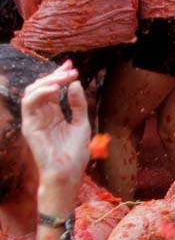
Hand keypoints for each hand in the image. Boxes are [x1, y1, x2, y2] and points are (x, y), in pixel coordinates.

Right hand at [21, 61, 89, 190]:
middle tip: (70, 70)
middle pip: (42, 88)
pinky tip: (54, 88)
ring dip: (47, 81)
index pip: (53, 90)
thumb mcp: (81, 124)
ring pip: (32, 92)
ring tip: (62, 78)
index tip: (72, 66)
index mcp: (54, 114)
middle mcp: (42, 115)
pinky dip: (40, 92)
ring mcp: (34, 120)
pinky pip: (29, 103)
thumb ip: (78, 105)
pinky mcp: (29, 126)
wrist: (68, 173)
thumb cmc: (75, 154)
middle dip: (55, 75)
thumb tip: (75, 83)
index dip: (60, 76)